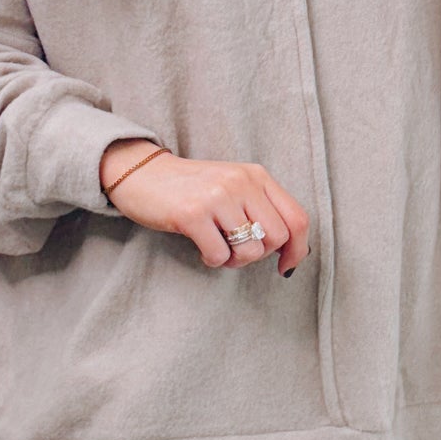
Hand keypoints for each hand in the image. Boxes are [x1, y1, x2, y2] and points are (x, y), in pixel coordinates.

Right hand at [100, 143, 310, 274]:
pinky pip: (219, 256)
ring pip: (250, 251)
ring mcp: (217, 197)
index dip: (298, 249)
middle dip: (259, 255)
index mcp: (257, 176)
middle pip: (276, 239)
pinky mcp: (192, 214)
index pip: (297, 218)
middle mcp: (241, 182)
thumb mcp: (234, 187)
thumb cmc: (192, 188)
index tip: (285, 265)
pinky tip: (201, 247)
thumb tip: (292, 250)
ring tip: (217, 247)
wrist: (142, 174)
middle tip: (236, 250)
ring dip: (234, 260)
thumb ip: (261, 208)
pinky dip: (212, 260)